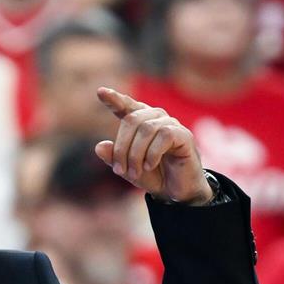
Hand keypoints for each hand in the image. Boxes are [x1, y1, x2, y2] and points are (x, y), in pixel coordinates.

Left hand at [94, 88, 212, 204]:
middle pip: (131, 120)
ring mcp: (171, 124)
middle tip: (120, 170)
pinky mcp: (184, 135)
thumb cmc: (151, 175)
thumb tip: (99, 146)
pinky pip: (164, 135)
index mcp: (139, 122)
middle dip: (122, 148)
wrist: (175, 191)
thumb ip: (113, 157)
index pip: (126, 106)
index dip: (114, 99)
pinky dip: (152, 153)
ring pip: (146, 129)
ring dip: (136, 154)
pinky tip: (150, 166)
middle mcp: (155, 118)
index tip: (100, 92)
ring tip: (135, 172)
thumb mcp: (127, 169)